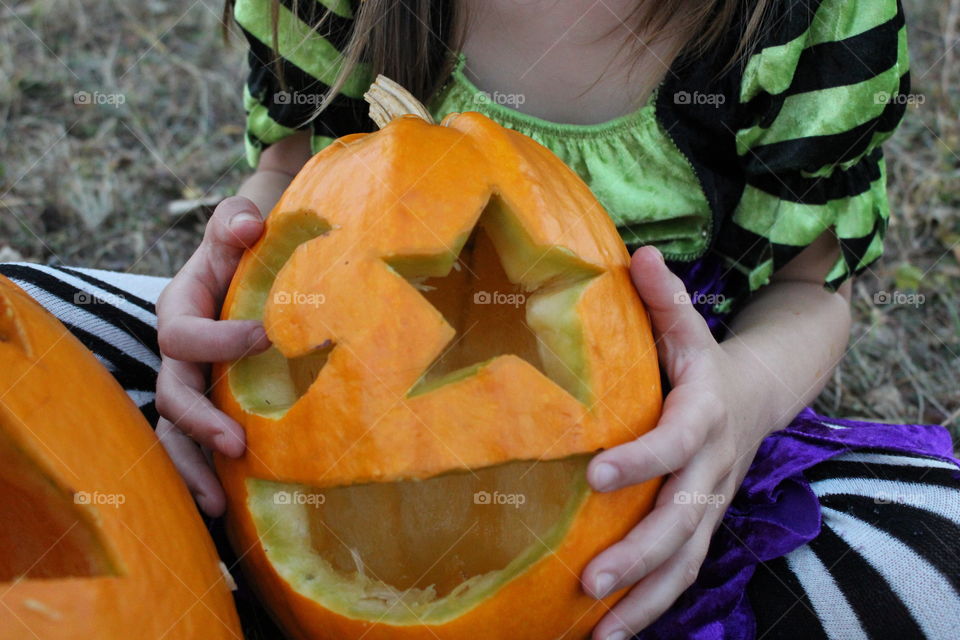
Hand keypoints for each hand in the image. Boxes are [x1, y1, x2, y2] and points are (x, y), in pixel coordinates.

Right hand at [155, 197, 270, 516]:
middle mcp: (176, 355)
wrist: (246, 268)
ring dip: (192, 468)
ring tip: (217, 505)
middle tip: (237, 444)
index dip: (218, 340)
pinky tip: (226, 509)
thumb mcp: (236, 228)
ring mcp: (190, 385)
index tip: (268, 337)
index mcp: (178, 310)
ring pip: (174, 432)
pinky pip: (194, 447)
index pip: (184, 333)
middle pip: (172, 393)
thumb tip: (249, 226)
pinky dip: (204, 475)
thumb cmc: (242, 248)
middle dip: (199, 421)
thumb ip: (235, 223)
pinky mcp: (209, 407)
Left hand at [583, 246, 768, 639]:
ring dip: (646, 600)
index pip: (675, 441)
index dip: (642, 459)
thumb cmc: (703, 361)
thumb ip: (662, 298)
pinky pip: (683, 573)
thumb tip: (637, 253)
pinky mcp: (702, 526)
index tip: (596, 474)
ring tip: (600, 634)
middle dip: (639, 554)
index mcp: (704, 413)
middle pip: (682, 519)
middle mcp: (710, 467)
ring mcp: (710, 503)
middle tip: (591, 580)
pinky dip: (653, 607)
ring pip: (686, 561)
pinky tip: (613, 634)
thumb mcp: (687, 327)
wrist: (755, 397)